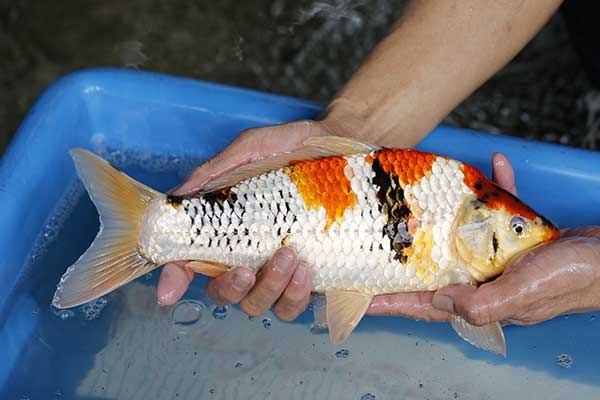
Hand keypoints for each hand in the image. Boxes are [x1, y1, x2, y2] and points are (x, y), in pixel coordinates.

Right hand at [156, 118, 357, 319]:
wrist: (345, 143)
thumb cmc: (294, 147)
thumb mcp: (251, 149)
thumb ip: (216, 171)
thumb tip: (180, 196)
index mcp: (226, 226)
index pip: (190, 258)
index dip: (175, 278)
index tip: (170, 290)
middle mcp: (247, 252)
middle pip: (224, 291)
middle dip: (230, 287)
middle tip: (246, 270)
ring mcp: (277, 267)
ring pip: (259, 303)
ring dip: (269, 290)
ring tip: (290, 258)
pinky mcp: (308, 273)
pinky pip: (295, 304)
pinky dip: (297, 296)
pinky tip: (308, 270)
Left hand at [368, 154, 599, 325]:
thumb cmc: (572, 279)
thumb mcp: (523, 294)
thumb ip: (479, 303)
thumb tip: (439, 301)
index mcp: (478, 301)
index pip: (422, 304)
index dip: (390, 301)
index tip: (359, 294)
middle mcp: (480, 280)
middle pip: (429, 269)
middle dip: (403, 256)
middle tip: (373, 240)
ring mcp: (495, 257)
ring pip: (457, 236)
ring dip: (442, 215)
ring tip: (419, 196)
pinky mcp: (514, 236)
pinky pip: (496, 210)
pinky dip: (495, 190)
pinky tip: (495, 168)